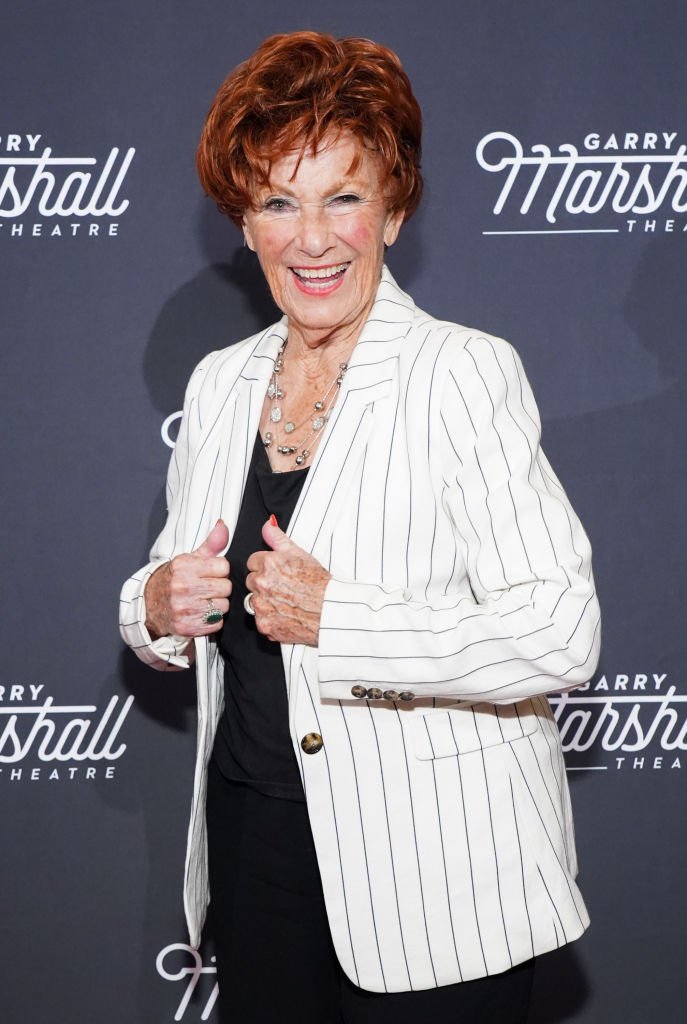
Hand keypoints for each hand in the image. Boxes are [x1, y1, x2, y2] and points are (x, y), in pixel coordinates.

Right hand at [144, 520, 231, 637]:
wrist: (150, 606)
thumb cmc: (175, 580)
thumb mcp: (189, 559)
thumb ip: (210, 544)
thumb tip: (223, 525)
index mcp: (184, 567)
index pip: (224, 567)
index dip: (219, 571)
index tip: (209, 574)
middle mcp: (183, 586)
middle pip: (226, 587)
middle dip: (220, 588)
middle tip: (206, 589)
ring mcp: (184, 608)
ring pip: (224, 606)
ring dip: (217, 605)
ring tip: (203, 601)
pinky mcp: (187, 626)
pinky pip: (217, 623)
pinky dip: (212, 621)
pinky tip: (201, 614)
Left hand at [246, 517, 330, 645]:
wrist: (330, 610)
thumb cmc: (319, 584)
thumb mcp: (300, 554)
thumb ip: (277, 538)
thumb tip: (267, 525)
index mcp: (268, 564)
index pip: (253, 562)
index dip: (266, 567)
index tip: (277, 573)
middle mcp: (261, 584)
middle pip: (251, 581)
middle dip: (264, 584)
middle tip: (283, 587)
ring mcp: (261, 605)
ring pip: (254, 601)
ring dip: (265, 602)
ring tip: (286, 602)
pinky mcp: (264, 624)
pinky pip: (260, 620)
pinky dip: (270, 619)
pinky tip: (285, 614)